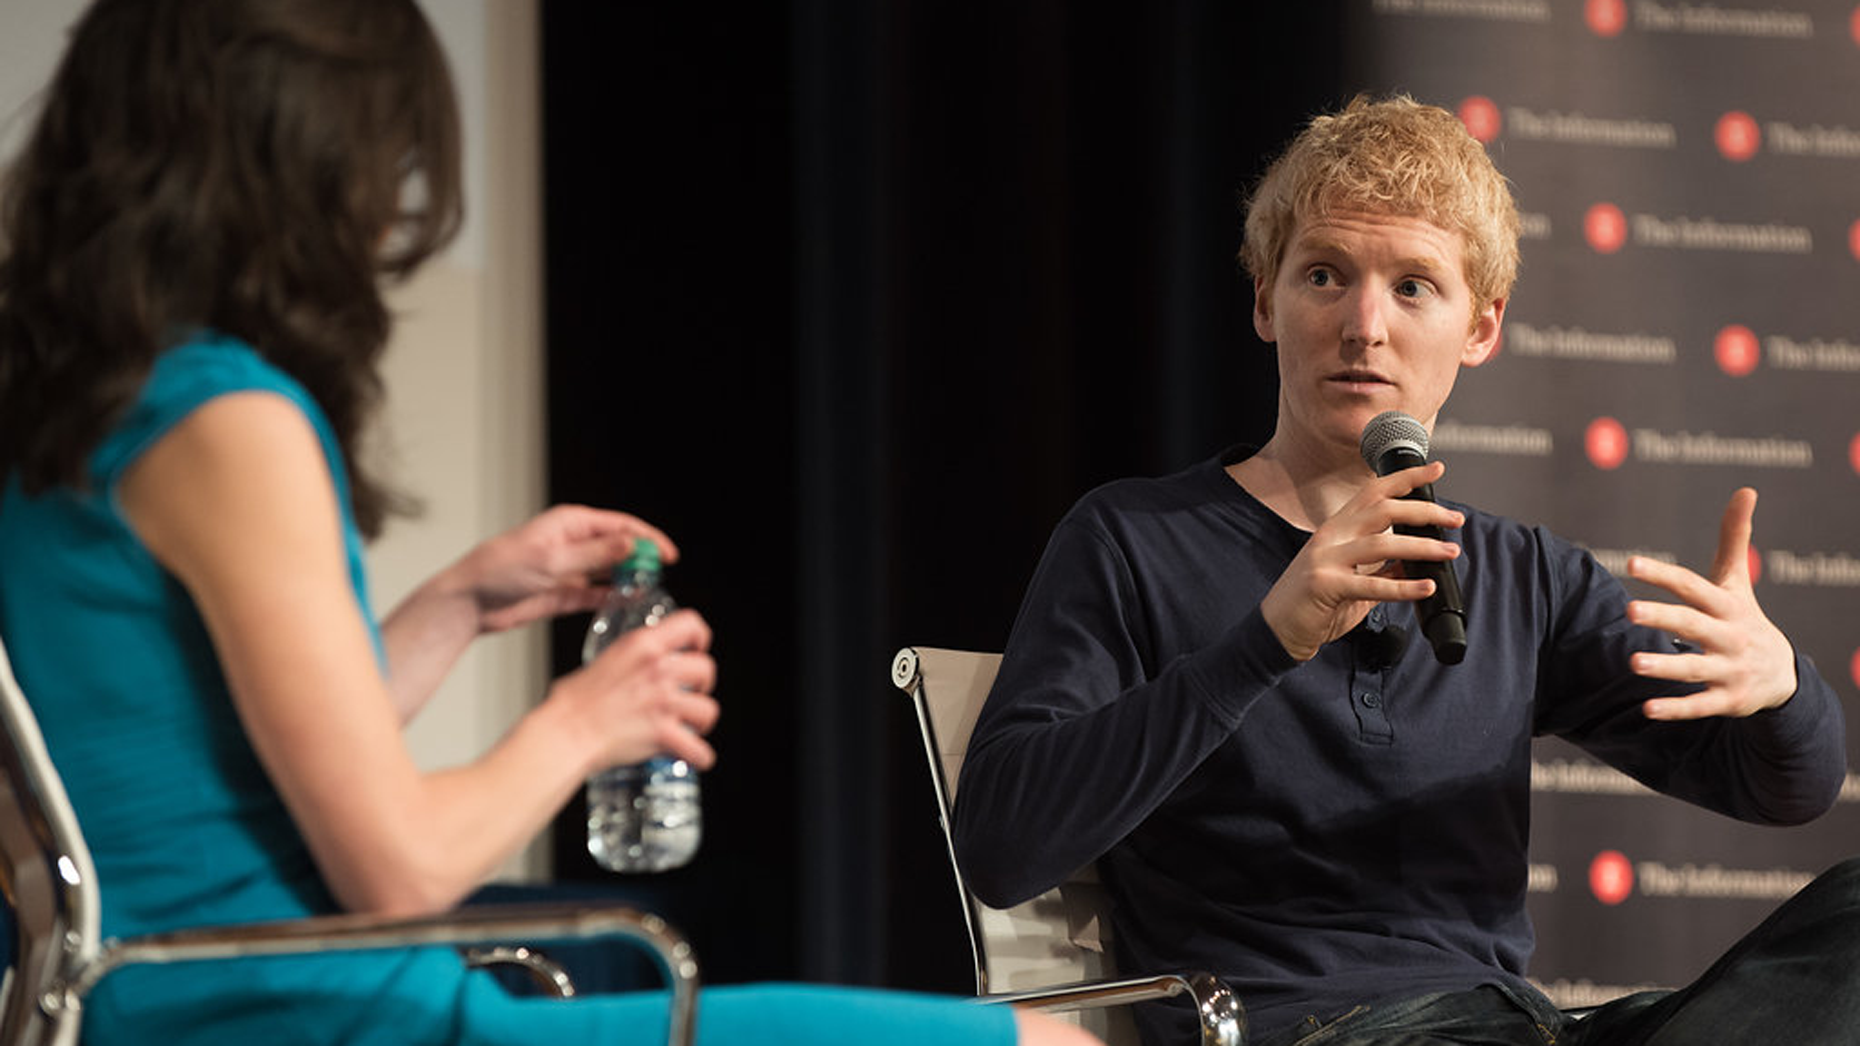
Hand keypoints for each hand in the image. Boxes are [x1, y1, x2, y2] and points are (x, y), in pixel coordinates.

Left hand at [451, 505, 677, 633]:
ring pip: (609, 572)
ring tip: (648, 591)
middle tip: (658, 577)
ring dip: (627, 580)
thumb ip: (594, 554)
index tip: (668, 554)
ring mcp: (569, 568)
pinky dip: (611, 597)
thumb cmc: (498, 570)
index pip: (620, 526)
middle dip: (640, 560)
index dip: (647, 538)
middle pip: (618, 548)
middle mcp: (572, 543)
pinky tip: (626, 603)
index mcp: (570, 524)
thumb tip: (629, 544)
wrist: (469, 601)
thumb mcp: (551, 560)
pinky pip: (595, 593)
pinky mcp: (562, 592)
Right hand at [562, 607, 719, 770]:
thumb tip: (632, 669)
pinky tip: (695, 756)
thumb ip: (628, 661)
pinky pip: (699, 749)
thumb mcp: (602, 662)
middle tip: (689, 694)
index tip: (698, 648)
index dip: (700, 637)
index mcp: (642, 645)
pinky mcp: (663, 733)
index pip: (691, 624)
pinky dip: (700, 756)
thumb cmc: (571, 703)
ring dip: (701, 720)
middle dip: (701, 685)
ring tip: (690, 726)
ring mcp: (663, 701)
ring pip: (708, 709)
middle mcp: (658, 669)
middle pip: (706, 669)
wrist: (565, 733)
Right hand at [1259, 462, 1464, 661]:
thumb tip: (1416, 563)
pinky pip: (1372, 585)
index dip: (1406, 478)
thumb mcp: (1353, 579)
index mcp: (1337, 528)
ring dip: (1422, 547)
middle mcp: (1331, 537)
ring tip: (1450, 552)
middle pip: (1383, 510)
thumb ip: (1383, 569)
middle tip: (1455, 519)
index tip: (1436, 469)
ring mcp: (1326, 559)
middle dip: (1424, 510)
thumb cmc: (1313, 602)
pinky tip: (1426, 587)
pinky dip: (1403, 586)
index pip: (1374, 492)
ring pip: (1382, 543)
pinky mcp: (1326, 586)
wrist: (1278, 629)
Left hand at [1627, 488, 1796, 719]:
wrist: (1784, 677)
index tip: (1630, 563)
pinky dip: (1675, 708)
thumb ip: (1734, 538)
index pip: (1692, 586)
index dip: (1663, 575)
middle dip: (1662, 618)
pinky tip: (1647, 709)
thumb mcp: (1737, 582)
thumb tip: (1746, 489)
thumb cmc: (1743, 619)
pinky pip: (1699, 706)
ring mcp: (1730, 670)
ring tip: (1632, 661)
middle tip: (1628, 610)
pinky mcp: (1728, 700)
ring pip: (1694, 668)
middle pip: (1693, 625)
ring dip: (1665, 666)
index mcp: (1726, 606)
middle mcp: (1729, 636)